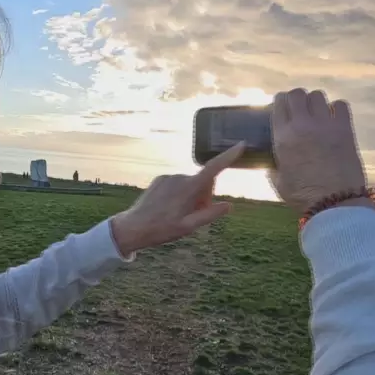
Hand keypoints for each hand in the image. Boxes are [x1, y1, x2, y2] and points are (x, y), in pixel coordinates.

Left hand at [111, 143, 244, 255]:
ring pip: (191, 183)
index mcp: (188, 188)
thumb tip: (229, 205)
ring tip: (179, 213)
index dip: (229, 156)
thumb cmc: (162, 229)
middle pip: (203, 182)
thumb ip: (210, 214)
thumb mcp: (189, 227)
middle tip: (193, 215)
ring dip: (192, 196)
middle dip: (204, 196)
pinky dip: (180, 193)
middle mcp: (179, 177)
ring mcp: (168, 177)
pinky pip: (178, 184)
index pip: (213, 168)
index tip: (241, 145)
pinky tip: (169, 207)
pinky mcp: (160, 179)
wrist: (133, 227)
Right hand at [269, 88, 366, 213]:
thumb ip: (273, 166)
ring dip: (315, 102)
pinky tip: (333, 119)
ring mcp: (325, 125)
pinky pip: (340, 105)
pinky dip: (336, 109)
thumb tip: (272, 162)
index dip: (280, 102)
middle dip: (297, 98)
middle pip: (297, 94)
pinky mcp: (345, 129)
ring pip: (318, 96)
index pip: (279, 104)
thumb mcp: (278, 182)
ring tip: (316, 114)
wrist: (334, 202)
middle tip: (299, 109)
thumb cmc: (303, 196)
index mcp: (283, 137)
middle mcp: (302, 125)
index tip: (282, 107)